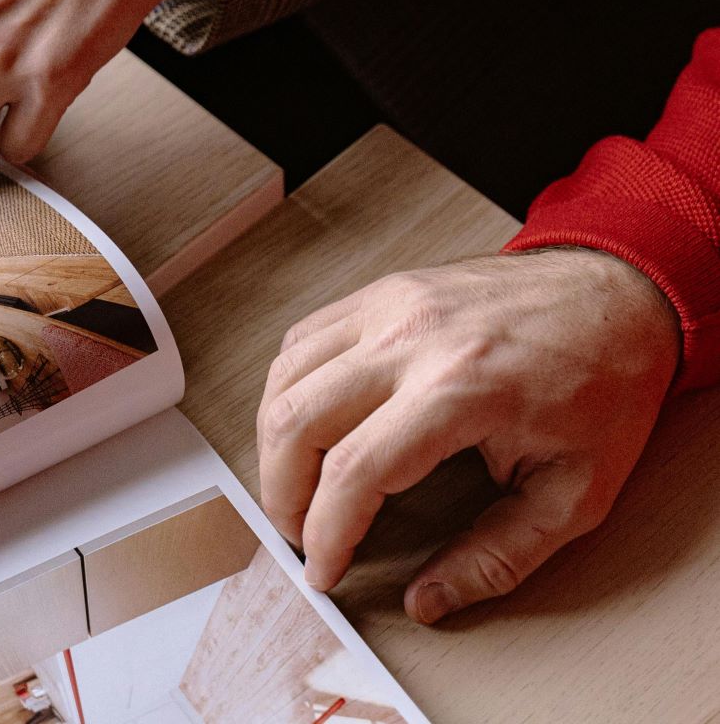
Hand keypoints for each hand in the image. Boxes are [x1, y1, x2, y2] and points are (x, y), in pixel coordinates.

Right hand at [257, 249, 679, 623]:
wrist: (617, 295)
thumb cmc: (602, 386)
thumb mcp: (575, 492)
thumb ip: (499, 556)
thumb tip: (428, 601)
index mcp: (462, 389)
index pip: (356, 470)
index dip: (326, 532)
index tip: (324, 570)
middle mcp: (412, 339)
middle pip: (298, 420)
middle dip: (282, 493)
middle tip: (297, 533)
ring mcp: (389, 306)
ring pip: (286, 376)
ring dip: (275, 442)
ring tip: (295, 486)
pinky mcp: (380, 292)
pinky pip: (303, 339)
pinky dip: (289, 389)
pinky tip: (306, 424)